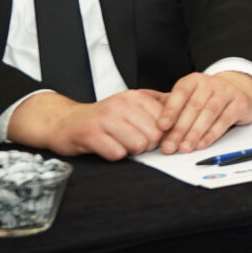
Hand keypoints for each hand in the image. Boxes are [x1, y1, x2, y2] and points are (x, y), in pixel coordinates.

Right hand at [7, 87, 172, 160]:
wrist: (65, 122)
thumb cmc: (103, 117)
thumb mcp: (131, 104)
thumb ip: (157, 104)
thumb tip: (187, 108)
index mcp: (135, 97)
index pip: (167, 120)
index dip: (163, 134)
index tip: (154, 138)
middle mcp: (121, 104)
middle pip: (155, 135)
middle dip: (148, 145)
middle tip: (133, 142)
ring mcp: (105, 118)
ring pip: (138, 145)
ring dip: (131, 150)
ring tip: (120, 143)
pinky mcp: (90, 134)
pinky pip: (117, 154)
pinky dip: (114, 155)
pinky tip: (107, 147)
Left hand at [154, 70, 251, 154]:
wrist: (238, 90)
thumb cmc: (206, 97)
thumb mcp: (187, 96)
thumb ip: (167, 103)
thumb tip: (140, 106)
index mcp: (193, 81)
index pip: (180, 94)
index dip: (170, 111)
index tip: (161, 127)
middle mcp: (210, 83)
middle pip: (193, 107)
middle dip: (180, 129)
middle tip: (170, 146)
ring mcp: (226, 92)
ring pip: (208, 114)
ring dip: (195, 133)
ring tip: (185, 148)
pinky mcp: (240, 103)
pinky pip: (225, 120)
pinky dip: (212, 134)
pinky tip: (202, 144)